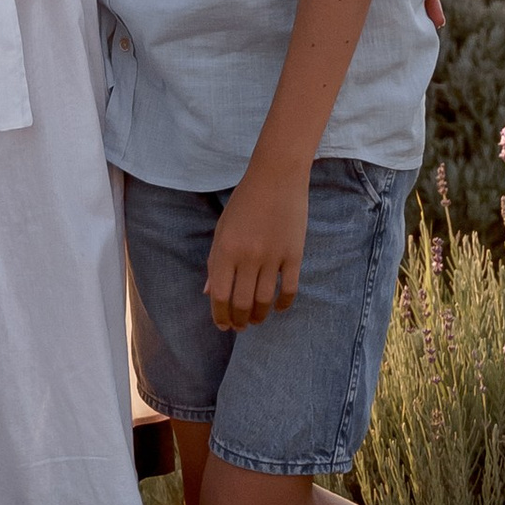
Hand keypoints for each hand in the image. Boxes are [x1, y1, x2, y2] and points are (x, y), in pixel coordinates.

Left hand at [204, 164, 307, 330]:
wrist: (276, 177)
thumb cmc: (244, 203)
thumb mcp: (222, 230)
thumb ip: (216, 262)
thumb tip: (209, 293)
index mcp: (225, 250)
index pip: (219, 295)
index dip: (220, 316)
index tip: (223, 326)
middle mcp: (247, 256)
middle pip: (242, 303)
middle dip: (239, 321)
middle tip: (240, 327)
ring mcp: (272, 256)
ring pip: (264, 300)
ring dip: (259, 316)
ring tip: (256, 320)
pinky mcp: (294, 254)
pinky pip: (289, 290)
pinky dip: (283, 304)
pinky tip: (278, 308)